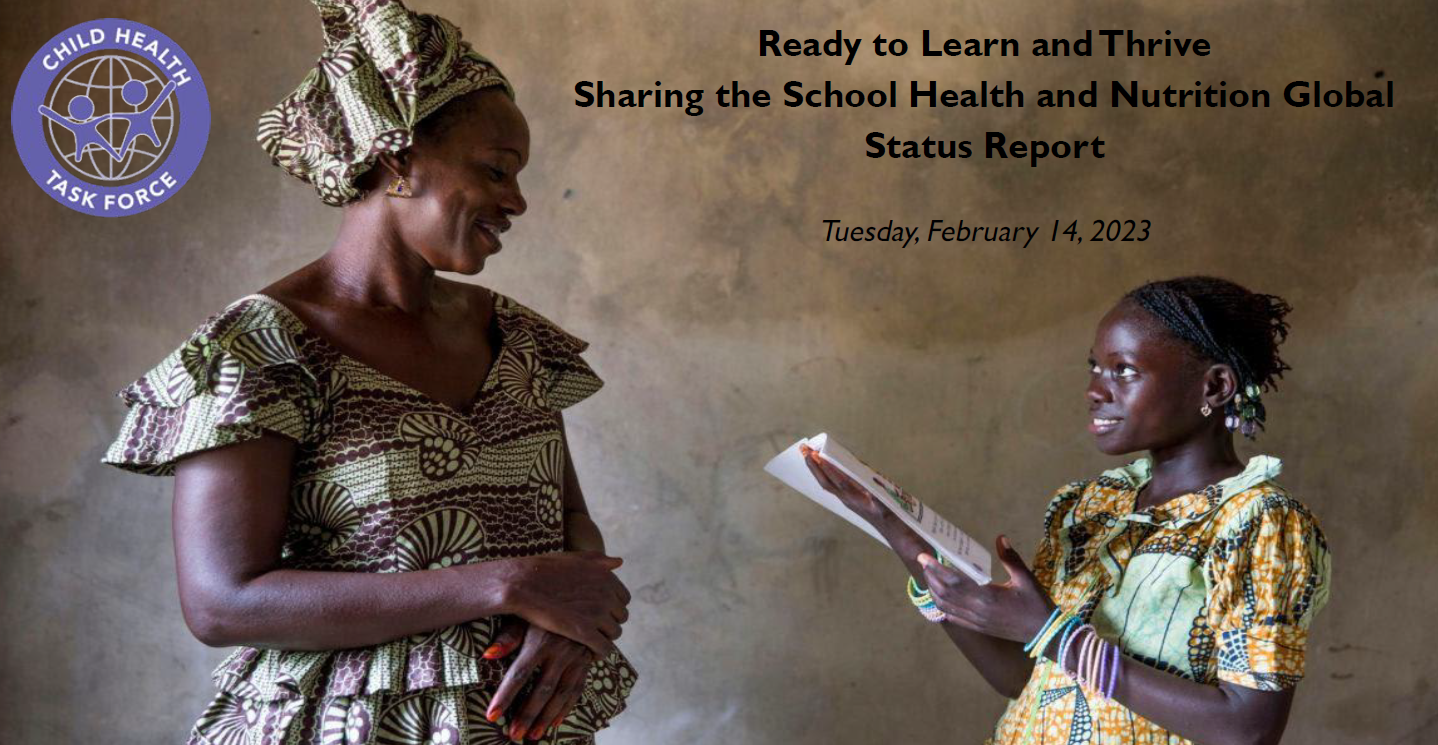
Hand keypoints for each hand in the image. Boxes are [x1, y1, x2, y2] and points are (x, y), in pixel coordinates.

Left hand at [484, 617, 595, 741]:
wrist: (583, 595)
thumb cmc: (544, 605)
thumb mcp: (525, 614)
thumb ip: (508, 636)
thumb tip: (487, 655)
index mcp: (541, 640)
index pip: (519, 674)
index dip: (505, 696)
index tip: (491, 716)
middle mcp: (561, 650)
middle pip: (542, 689)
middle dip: (527, 715)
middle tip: (513, 735)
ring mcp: (577, 657)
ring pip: (562, 694)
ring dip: (547, 717)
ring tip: (532, 736)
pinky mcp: (587, 661)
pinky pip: (577, 689)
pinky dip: (566, 708)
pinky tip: (554, 723)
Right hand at [502, 551, 629, 657]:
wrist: (521, 584)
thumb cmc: (542, 570)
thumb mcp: (573, 559)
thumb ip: (598, 560)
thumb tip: (619, 561)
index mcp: (606, 577)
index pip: (623, 599)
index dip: (611, 608)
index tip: (597, 614)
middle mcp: (606, 594)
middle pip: (621, 617)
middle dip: (608, 623)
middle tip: (592, 629)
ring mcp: (597, 614)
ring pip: (614, 634)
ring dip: (604, 638)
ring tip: (589, 642)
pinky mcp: (585, 632)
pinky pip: (604, 648)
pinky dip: (598, 653)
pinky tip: (587, 654)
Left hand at [801, 445, 888, 525]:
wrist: (892, 532)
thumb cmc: (892, 517)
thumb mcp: (887, 505)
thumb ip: (878, 496)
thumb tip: (872, 485)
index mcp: (858, 501)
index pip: (840, 482)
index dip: (830, 468)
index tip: (820, 455)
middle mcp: (848, 501)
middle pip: (827, 483)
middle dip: (815, 468)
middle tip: (805, 451)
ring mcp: (847, 501)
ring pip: (828, 485)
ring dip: (818, 471)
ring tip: (809, 456)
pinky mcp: (849, 500)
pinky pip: (834, 486)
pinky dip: (827, 475)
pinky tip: (824, 467)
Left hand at [918, 535, 1056, 643]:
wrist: (1046, 633)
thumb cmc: (1037, 604)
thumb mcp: (1026, 578)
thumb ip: (1010, 558)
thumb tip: (1000, 537)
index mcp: (987, 596)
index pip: (953, 580)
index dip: (936, 568)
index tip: (924, 557)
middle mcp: (977, 610)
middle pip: (944, 593)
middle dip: (930, 577)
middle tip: (924, 562)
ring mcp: (977, 622)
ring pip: (946, 606)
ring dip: (934, 591)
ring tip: (930, 576)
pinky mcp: (979, 629)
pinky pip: (954, 618)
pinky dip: (943, 606)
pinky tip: (942, 596)